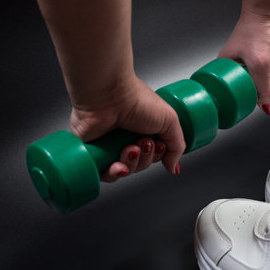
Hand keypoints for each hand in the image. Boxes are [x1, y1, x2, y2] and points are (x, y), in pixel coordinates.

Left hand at [70, 75, 184, 181]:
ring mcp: (109, 146)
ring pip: (124, 171)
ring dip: (131, 164)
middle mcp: (126, 138)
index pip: (153, 156)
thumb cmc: (136, 99)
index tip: (158, 144)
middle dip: (145, 159)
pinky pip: (105, 174)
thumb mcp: (170, 120)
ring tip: (129, 148)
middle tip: (142, 142)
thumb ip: (177, 145)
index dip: (157, 155)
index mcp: (144, 129)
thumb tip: (174, 167)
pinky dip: (114, 173)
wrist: (109, 94)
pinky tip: (117, 164)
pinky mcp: (93, 152)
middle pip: (140, 165)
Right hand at [218, 8, 269, 114]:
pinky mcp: (264, 56)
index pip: (245, 94)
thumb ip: (263, 89)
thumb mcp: (260, 64)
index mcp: (229, 71)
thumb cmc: (257, 30)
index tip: (268, 82)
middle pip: (260, 88)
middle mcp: (239, 67)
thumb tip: (268, 108)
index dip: (260, 93)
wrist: (269, 8)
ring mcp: (252, 62)